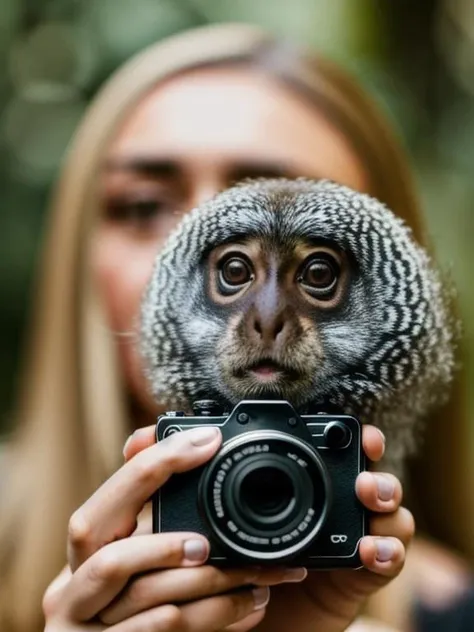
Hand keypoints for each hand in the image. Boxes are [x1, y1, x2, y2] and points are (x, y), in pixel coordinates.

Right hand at [43, 426, 306, 630]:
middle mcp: (70, 589)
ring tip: (259, 577)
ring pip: (148, 600)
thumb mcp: (133, 539)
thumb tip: (144, 435)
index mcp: (83, 548)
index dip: (158, 465)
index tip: (208, 441)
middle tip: (211, 543)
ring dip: (211, 586)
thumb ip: (138, 496)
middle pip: (113, 559)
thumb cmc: (127, 593)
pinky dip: (211, 618)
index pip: (112, 497)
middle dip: (167, 546)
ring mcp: (85, 628)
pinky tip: (249, 607)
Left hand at [120, 423, 413, 631]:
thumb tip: (136, 439)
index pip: (319, 448)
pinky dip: (387, 550)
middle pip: (361, 470)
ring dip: (385, 494)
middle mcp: (322, 505)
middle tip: (371, 445)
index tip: (346, 423)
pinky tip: (372, 548)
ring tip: (371, 492)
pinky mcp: (356, 576)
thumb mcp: (188, 521)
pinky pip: (385, 559)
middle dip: (370, 455)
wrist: (236, 630)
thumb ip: (167, 481)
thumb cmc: (216, 570)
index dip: (337, 432)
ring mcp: (343, 538)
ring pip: (383, 509)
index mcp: (288, 484)